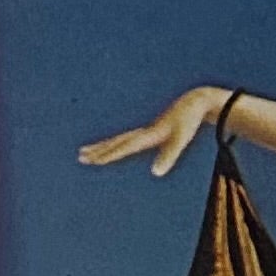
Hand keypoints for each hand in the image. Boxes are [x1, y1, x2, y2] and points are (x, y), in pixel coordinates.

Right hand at [80, 86, 232, 176]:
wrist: (195, 102)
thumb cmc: (189, 121)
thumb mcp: (181, 139)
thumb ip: (169, 156)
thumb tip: (155, 173)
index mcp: (147, 135)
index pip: (123, 147)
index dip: (108, 154)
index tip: (92, 161)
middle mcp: (143, 132)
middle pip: (116, 142)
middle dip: (98, 150)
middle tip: (80, 156)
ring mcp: (146, 131)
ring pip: (120, 140)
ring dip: (104, 146)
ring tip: (88, 150)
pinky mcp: (151, 131)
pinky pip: (128, 140)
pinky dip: (118, 144)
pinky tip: (117, 148)